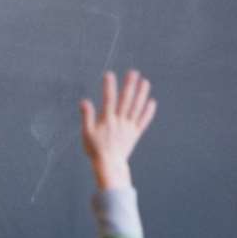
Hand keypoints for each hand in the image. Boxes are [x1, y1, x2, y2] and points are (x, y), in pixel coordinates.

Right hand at [79, 70, 155, 190]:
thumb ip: (87, 116)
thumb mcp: (86, 134)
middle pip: (126, 100)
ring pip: (137, 107)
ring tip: (145, 82)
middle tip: (133, 72)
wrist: (109, 164)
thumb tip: (84, 101)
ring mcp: (129, 127)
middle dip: (129, 85)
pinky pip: (143, 121)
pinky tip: (152, 102)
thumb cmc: (95, 150)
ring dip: (142, 94)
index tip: (109, 75)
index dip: (109, 87)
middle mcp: (120, 121)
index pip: (108, 100)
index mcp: (107, 120)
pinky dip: (148, 111)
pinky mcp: (135, 133)